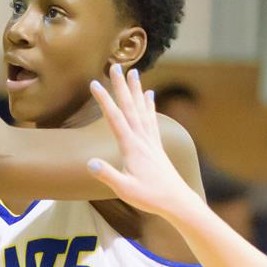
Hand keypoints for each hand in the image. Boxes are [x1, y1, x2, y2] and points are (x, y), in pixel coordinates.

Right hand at [86, 64, 198, 219]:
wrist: (176, 201)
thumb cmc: (150, 197)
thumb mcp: (125, 190)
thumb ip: (108, 175)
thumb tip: (89, 163)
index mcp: (132, 147)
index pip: (115, 118)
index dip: (104, 100)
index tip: (94, 83)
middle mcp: (142, 139)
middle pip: (130, 107)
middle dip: (121, 86)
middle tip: (115, 66)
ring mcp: (151, 140)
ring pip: (142, 109)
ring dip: (136, 90)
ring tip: (134, 72)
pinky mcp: (157, 145)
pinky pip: (152, 119)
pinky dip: (150, 105)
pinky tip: (150, 95)